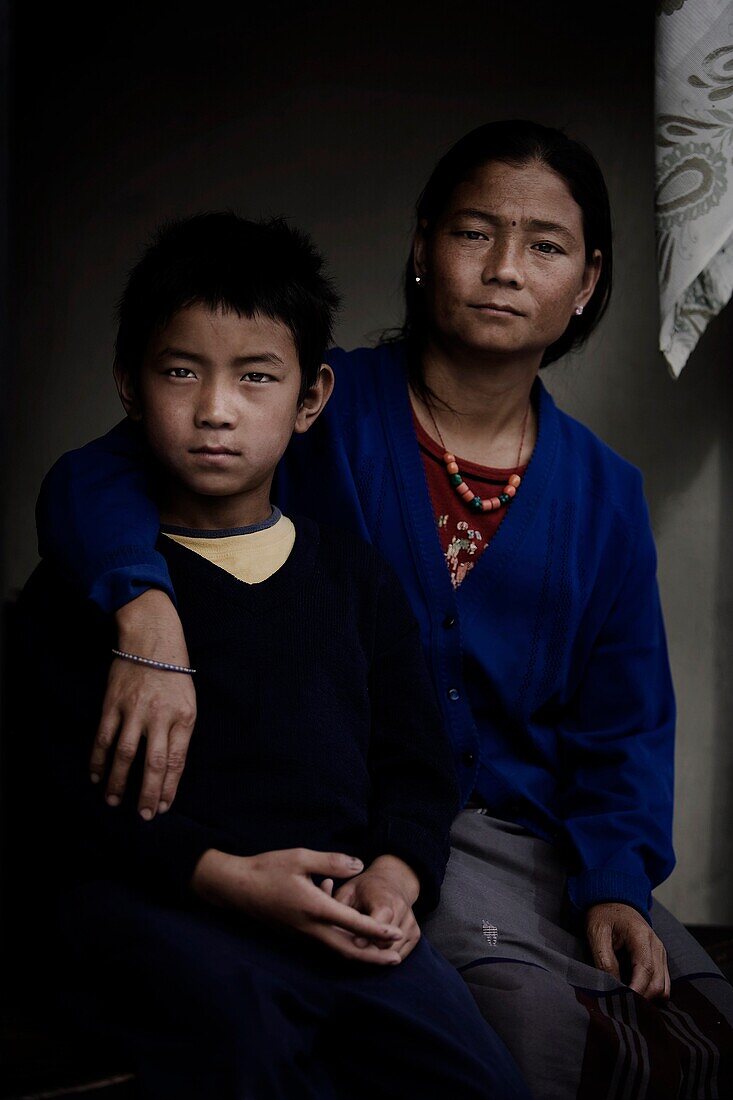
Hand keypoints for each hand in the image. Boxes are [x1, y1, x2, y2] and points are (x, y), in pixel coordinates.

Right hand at [90, 590, 195, 818]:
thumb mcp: (188, 704)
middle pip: (153, 763)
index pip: (177, 761)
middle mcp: (159, 716)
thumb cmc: (174, 676)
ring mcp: (134, 710)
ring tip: (114, 801)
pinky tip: (96, 776)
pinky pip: (103, 737)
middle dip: (147, 793)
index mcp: (183, 717)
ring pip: (124, 754)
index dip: (169, 787)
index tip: (162, 807)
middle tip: (142, 815)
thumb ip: (179, 735)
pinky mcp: (113, 704)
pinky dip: (98, 759)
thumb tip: (169, 771)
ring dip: (118, 781)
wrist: (152, 640)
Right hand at [192, 848, 403, 964]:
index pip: (354, 924)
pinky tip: (349, 926)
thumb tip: (358, 865)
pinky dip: (342, 942)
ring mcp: (301, 934)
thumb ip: (332, 861)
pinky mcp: (295, 933)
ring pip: (336, 949)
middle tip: (396, 959)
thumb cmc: (267, 869)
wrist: (235, 887)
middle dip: (373, 957)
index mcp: (315, 908)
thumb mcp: (301, 857)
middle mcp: (310, 927)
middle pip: (348, 949)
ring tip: (381, 952)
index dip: (378, 930)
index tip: (397, 934)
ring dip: (360, 953)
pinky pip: (323, 942)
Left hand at [330, 854, 420, 961]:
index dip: (367, 935)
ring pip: (393, 951)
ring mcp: (411, 923)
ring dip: (376, 955)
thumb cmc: (365, 887)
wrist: (394, 880)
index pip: (379, 922)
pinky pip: (400, 954)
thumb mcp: (348, 890)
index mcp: (385, 898)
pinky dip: (386, 956)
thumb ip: (338, 907)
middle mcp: (402, 910)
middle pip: (385, 942)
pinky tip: (372, 950)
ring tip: (360, 951)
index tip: (354, 942)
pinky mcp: (415, 933)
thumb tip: (325, 922)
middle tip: (352, 950)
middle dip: (368, 949)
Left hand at [586, 901, 669, 999]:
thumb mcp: (597, 932)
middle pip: (658, 983)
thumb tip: (613, 985)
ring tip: (628, 1005)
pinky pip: (663, 983)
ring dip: (648, 999)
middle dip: (642, 999)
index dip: (637, 991)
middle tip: (622, 1009)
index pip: (645, 970)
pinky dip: (652, 993)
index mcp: (641, 936)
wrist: (613, 899)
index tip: (623, 1004)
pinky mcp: (659, 959)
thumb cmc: (603, 915)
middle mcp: (657, 946)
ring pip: (663, 987)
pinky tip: (636, 996)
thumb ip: (604, 958)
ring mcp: (660, 953)